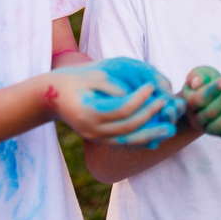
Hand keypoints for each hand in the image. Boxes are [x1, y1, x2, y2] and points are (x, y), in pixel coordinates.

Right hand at [45, 59, 174, 146]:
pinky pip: (123, 143)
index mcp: (89, 113)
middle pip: (128, 129)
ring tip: (169, 129)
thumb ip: (112, 85)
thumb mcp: (92, 76)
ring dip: (151, 135)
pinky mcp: (100, 140)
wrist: (50, 97)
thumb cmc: (73, 80)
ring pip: (128, 141)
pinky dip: (141, 140)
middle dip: (150, 117)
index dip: (140, 99)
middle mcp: (93, 130)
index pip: (122, 110)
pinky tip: (156, 136)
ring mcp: (96, 138)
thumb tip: (134, 95)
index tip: (152, 86)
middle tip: (167, 103)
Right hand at [182, 66, 220, 138]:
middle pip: (209, 112)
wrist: (210, 98)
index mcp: (189, 103)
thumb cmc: (206, 82)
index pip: (199, 98)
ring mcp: (206, 128)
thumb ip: (198, 75)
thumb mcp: (201, 74)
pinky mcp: (218, 134)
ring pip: (215, 127)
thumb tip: (196, 83)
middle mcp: (196, 118)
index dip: (213, 90)